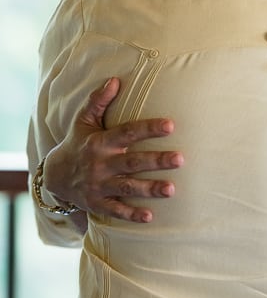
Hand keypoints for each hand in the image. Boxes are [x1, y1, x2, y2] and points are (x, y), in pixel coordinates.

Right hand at [44, 77, 182, 223]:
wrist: (55, 176)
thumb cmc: (78, 143)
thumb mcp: (84, 121)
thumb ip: (98, 101)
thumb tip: (115, 80)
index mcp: (101, 142)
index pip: (128, 133)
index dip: (148, 129)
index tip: (170, 125)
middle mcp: (101, 164)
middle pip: (132, 162)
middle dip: (156, 161)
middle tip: (180, 159)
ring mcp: (99, 185)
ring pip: (127, 188)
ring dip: (149, 189)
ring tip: (171, 190)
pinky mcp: (97, 203)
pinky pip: (115, 211)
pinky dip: (131, 214)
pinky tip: (149, 217)